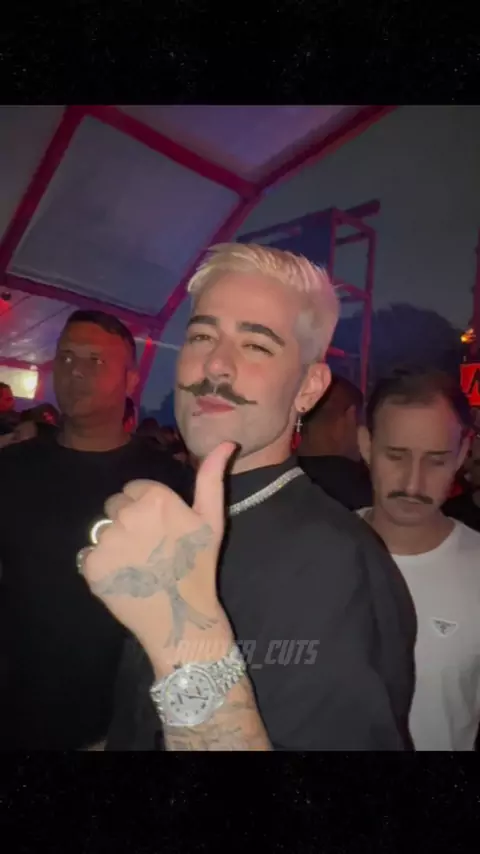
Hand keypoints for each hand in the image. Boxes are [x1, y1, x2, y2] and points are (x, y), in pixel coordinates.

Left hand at [79, 442, 235, 662]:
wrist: (181, 617)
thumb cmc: (199, 565)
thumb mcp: (212, 519)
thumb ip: (212, 477)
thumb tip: (226, 442)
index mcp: (155, 498)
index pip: (133, 489)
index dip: (146, 508)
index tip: (160, 530)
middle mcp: (128, 514)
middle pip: (115, 506)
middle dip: (128, 522)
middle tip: (149, 548)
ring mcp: (108, 540)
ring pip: (102, 530)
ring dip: (114, 542)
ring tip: (137, 564)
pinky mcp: (91, 564)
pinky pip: (89, 553)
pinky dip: (101, 565)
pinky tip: (123, 577)